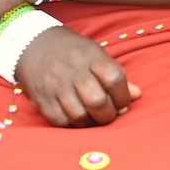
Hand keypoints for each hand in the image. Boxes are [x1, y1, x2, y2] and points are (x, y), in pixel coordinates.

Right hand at [14, 27, 141, 126]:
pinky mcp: (42, 99)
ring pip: (79, 115)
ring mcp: (55, 86)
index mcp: (91, 57)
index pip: (115, 79)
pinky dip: (72, 125)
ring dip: (91, 122)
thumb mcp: (96, 54)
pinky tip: (76, 118)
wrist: (32, 44)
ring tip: (93, 117)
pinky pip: (60, 121)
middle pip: (98, 101)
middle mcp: (73, 71)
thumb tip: (137, 95)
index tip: (123, 102)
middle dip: (109, 115)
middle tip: (109, 114)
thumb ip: (115, 75)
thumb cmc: (71, 51)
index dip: (123, 96)